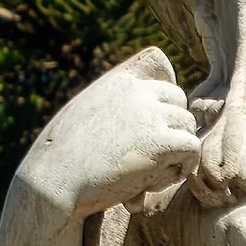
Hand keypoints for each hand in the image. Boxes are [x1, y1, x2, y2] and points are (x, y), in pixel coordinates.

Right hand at [27, 49, 207, 216]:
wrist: (53, 180)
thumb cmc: (63, 160)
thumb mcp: (84, 118)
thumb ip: (114, 110)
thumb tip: (144, 126)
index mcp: (117, 81)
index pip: (157, 60)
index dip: (165, 86)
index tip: (154, 116)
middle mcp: (136, 91)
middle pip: (179, 99)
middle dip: (170, 128)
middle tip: (150, 158)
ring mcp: (149, 114)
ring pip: (187, 125)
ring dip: (175, 153)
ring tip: (148, 176)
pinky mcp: (160, 141)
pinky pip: (192, 148)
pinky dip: (181, 168)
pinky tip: (154, 184)